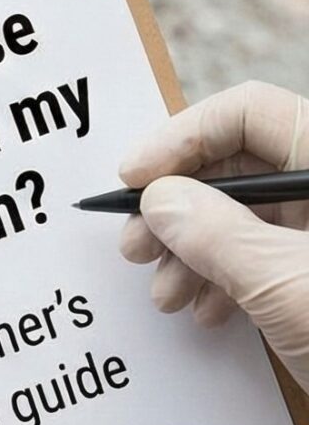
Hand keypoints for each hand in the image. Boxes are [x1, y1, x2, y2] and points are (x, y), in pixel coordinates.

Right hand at [119, 80, 308, 382]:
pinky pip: (268, 255)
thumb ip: (216, 235)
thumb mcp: (290, 287)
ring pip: (249, 216)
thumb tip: (160, 200)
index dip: (182, 137)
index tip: (134, 178)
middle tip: (135, 243)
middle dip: (180, 206)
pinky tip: (206, 311)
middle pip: (243, 166)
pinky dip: (226, 278)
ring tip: (165, 293)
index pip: (251, 113)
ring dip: (193, 251)